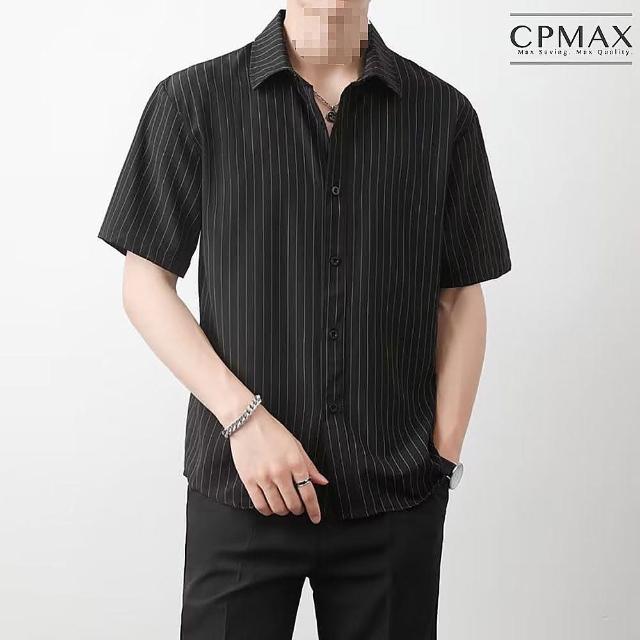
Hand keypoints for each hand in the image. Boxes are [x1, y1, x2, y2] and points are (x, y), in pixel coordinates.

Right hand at [229, 406, 328, 522]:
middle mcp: (280, 472)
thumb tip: (322, 482)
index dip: (314, 509)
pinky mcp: (249, 480)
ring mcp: (264, 477)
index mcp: (295, 462)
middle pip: (293, 504)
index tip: (316, 518)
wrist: (248, 422)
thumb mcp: (296, 445)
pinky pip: (260, 505)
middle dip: (298, 509)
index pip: (308, 493)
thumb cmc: (272, 432)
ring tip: (285, 505)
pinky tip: (271, 506)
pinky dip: (268, 510)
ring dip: (284, 510)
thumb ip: (309, 465)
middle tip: (298, 507)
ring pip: (278, 507)